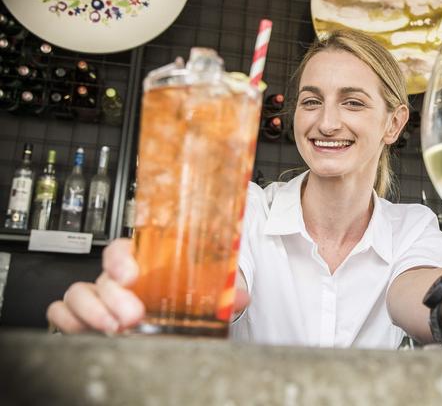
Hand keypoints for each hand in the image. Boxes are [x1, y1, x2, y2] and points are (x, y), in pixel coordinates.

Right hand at [47, 239, 250, 333]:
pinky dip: (67, 321)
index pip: (123, 247)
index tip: (131, 272)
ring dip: (92, 311)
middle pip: (102, 275)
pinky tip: (85, 331)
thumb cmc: (183, 301)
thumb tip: (241, 296)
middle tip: (133, 315)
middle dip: (114, 296)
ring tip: (115, 329)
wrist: (172, 324)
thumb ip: (223, 294)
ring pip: (77, 292)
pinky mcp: (84, 319)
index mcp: (144, 264)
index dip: (122, 257)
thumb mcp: (206, 296)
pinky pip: (61, 313)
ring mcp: (99, 299)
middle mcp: (117, 279)